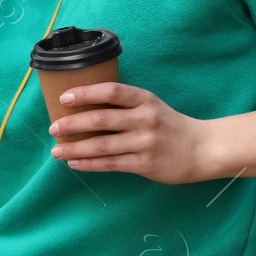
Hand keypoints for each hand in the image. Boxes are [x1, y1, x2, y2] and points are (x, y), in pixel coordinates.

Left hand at [46, 82, 216, 183]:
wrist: (201, 149)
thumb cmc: (169, 125)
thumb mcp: (151, 106)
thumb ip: (124, 105)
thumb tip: (84, 108)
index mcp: (144, 99)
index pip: (111, 91)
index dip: (86, 93)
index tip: (64, 97)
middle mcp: (145, 119)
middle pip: (101, 120)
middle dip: (73, 124)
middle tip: (54, 128)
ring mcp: (145, 142)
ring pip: (102, 145)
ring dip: (75, 148)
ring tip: (57, 150)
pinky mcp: (145, 164)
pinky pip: (110, 164)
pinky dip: (89, 164)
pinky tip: (74, 163)